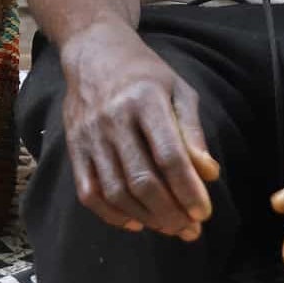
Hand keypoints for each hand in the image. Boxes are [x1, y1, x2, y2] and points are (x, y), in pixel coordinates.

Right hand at [60, 21, 219, 240]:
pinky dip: (112, 215)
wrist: (93, 54)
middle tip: (190, 229)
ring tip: (170, 228)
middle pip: (142, 180)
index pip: (169, 156)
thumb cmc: (145, 74)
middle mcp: (113, 119)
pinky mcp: (74, 148)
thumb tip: (209, 174)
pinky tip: (136, 222)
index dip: (189, 190)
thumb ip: (193, 131)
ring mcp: (89, 135)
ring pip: (116, 192)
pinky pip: (89, 193)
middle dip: (170, 213)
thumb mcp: (178, 90)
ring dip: (146, 218)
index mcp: (145, 100)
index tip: (204, 213)